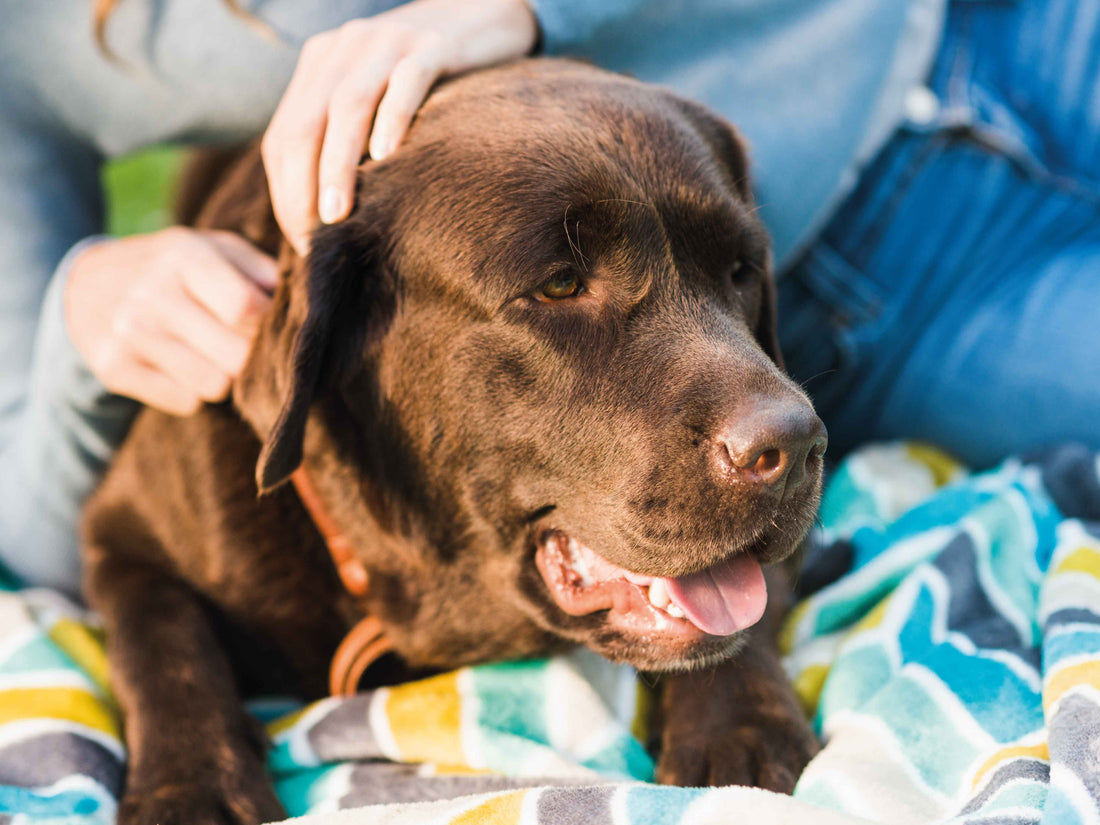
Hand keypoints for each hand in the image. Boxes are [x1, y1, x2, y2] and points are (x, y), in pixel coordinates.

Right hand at [64, 228, 277, 415]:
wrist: (87, 286)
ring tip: (210, 352)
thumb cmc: (173, 267)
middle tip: (241, 343)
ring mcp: (129, 334)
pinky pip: (186, 402)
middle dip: (249, 354)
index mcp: (184, 256)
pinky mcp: (114, 368)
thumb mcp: (215, 248)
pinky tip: (181, 365)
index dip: (266, 323)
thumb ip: (263, 270)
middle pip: (235, 355)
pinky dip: (193, 391)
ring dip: (224, 376)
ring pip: (214, 386)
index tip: (265, 322)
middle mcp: (152, 294)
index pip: (245, 308)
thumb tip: (310, 300)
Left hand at [262, 0, 537, 252]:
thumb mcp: (375, 97)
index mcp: (321, 63)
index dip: (285, 190)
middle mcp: (346, 48)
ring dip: (336, 164)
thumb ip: (348, 136)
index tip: (301, 239)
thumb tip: (331, 215)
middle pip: (306, 121)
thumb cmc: (428, 76)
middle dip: (301, 184)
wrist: (483, 15)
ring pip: (348, 105)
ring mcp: (388, 42)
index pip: (285, 134)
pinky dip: (392, 120)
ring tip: (337, 214)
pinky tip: (386, 156)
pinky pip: (406, 82)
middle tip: (312, 236)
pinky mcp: (433, 45)